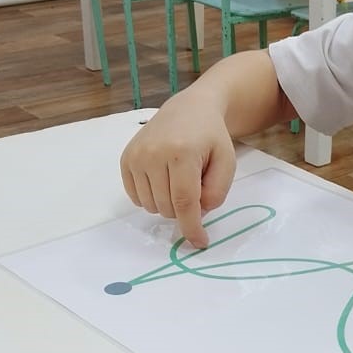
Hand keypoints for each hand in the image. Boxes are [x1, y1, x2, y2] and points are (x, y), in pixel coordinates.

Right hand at [120, 90, 235, 247]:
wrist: (189, 109)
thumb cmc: (211, 137)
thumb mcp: (226, 162)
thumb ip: (216, 192)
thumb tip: (196, 215)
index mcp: (182, 153)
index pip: (184, 202)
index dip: (191, 227)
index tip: (199, 243)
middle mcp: (153, 153)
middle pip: (167, 207)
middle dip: (184, 210)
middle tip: (195, 186)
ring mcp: (136, 156)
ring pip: (150, 206)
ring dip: (167, 204)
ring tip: (179, 180)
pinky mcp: (126, 159)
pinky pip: (136, 198)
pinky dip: (151, 198)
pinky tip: (163, 180)